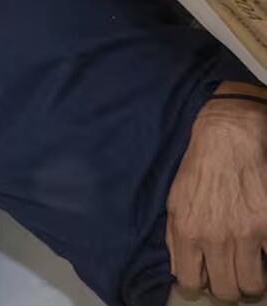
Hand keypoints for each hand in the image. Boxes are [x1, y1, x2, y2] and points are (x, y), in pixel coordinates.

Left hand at [166, 83, 266, 302]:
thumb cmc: (197, 171)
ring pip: (252, 284)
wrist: (227, 141)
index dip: (198, 285)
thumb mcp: (174, 203)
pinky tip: (261, 251)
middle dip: (228, 289)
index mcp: (187, 232)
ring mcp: (246, 233)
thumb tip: (180, 270)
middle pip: (226, 291)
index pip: (190, 282)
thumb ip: (174, 239)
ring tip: (250, 271)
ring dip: (251, 283)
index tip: (205, 281)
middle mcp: (215, 238)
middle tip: (231, 278)